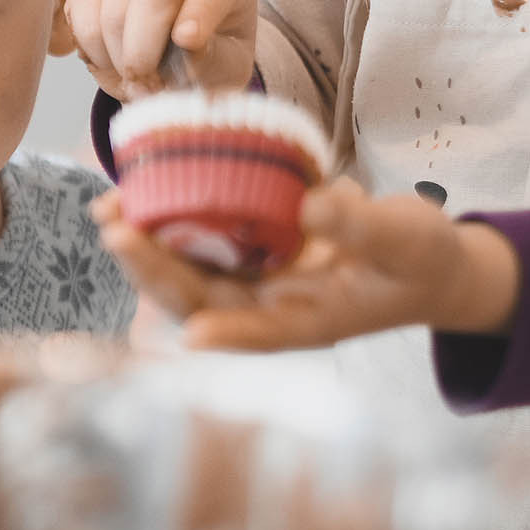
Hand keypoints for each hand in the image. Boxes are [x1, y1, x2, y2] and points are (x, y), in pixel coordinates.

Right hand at [66, 0, 258, 99]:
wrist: (179, 43)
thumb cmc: (212, 52)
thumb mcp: (227, 65)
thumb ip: (213, 58)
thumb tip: (187, 46)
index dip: (198, 13)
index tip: (187, 41)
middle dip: (144, 51)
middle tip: (147, 87)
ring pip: (112, 8)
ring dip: (117, 58)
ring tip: (134, 79)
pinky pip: (80, 12)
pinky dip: (91, 49)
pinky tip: (112, 61)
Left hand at [92, 181, 520, 351]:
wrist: (422, 261)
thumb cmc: (420, 258)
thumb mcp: (405, 237)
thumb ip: (359, 225)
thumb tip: (306, 207)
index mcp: (311, 321)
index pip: (264, 334)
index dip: (230, 336)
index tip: (193, 336)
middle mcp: (271, 307)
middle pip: (202, 302)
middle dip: (155, 271)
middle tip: (115, 231)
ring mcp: (254, 282)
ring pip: (187, 273)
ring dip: (145, 247)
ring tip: (106, 209)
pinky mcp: (246, 252)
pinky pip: (196, 241)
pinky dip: (163, 221)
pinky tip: (131, 193)